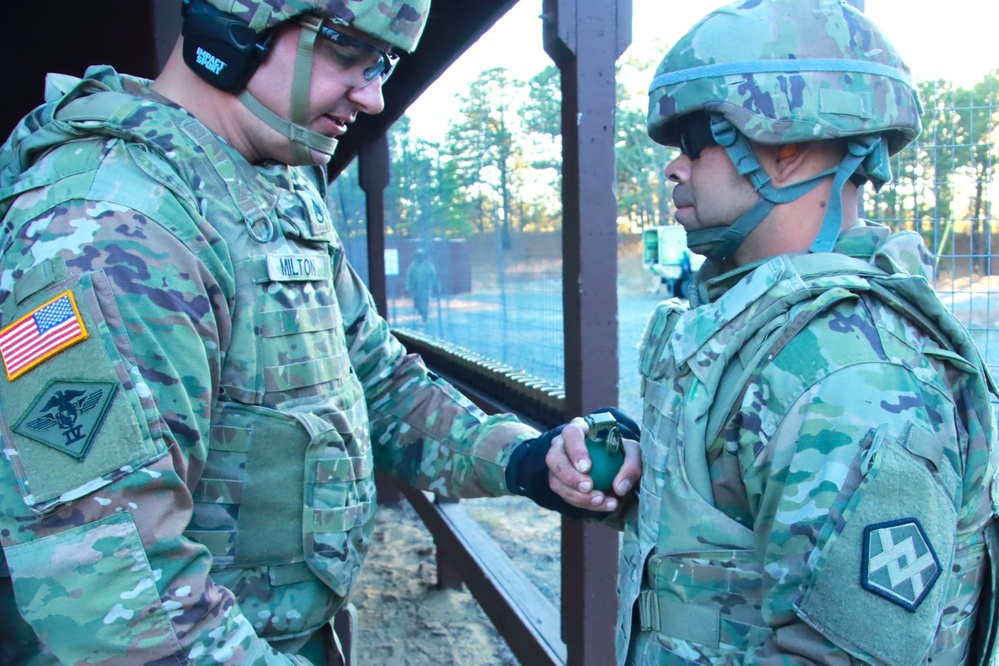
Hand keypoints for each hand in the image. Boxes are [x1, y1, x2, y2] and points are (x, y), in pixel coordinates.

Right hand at [506, 409, 639, 517]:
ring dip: (576, 495)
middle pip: (553, 458)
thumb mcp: (632, 452)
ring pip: (555, 481)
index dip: (575, 451)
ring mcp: (557, 465)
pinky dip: (583, 503)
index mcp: (578, 429)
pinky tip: (602, 505)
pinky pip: (565, 495)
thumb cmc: (619, 451)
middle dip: (569, 476)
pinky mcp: (559, 483)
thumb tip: (620, 487)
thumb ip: (631, 465)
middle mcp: (561, 445)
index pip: (570, 434)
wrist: (612, 462)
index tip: (587, 468)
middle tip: (588, 487)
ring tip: (600, 500)